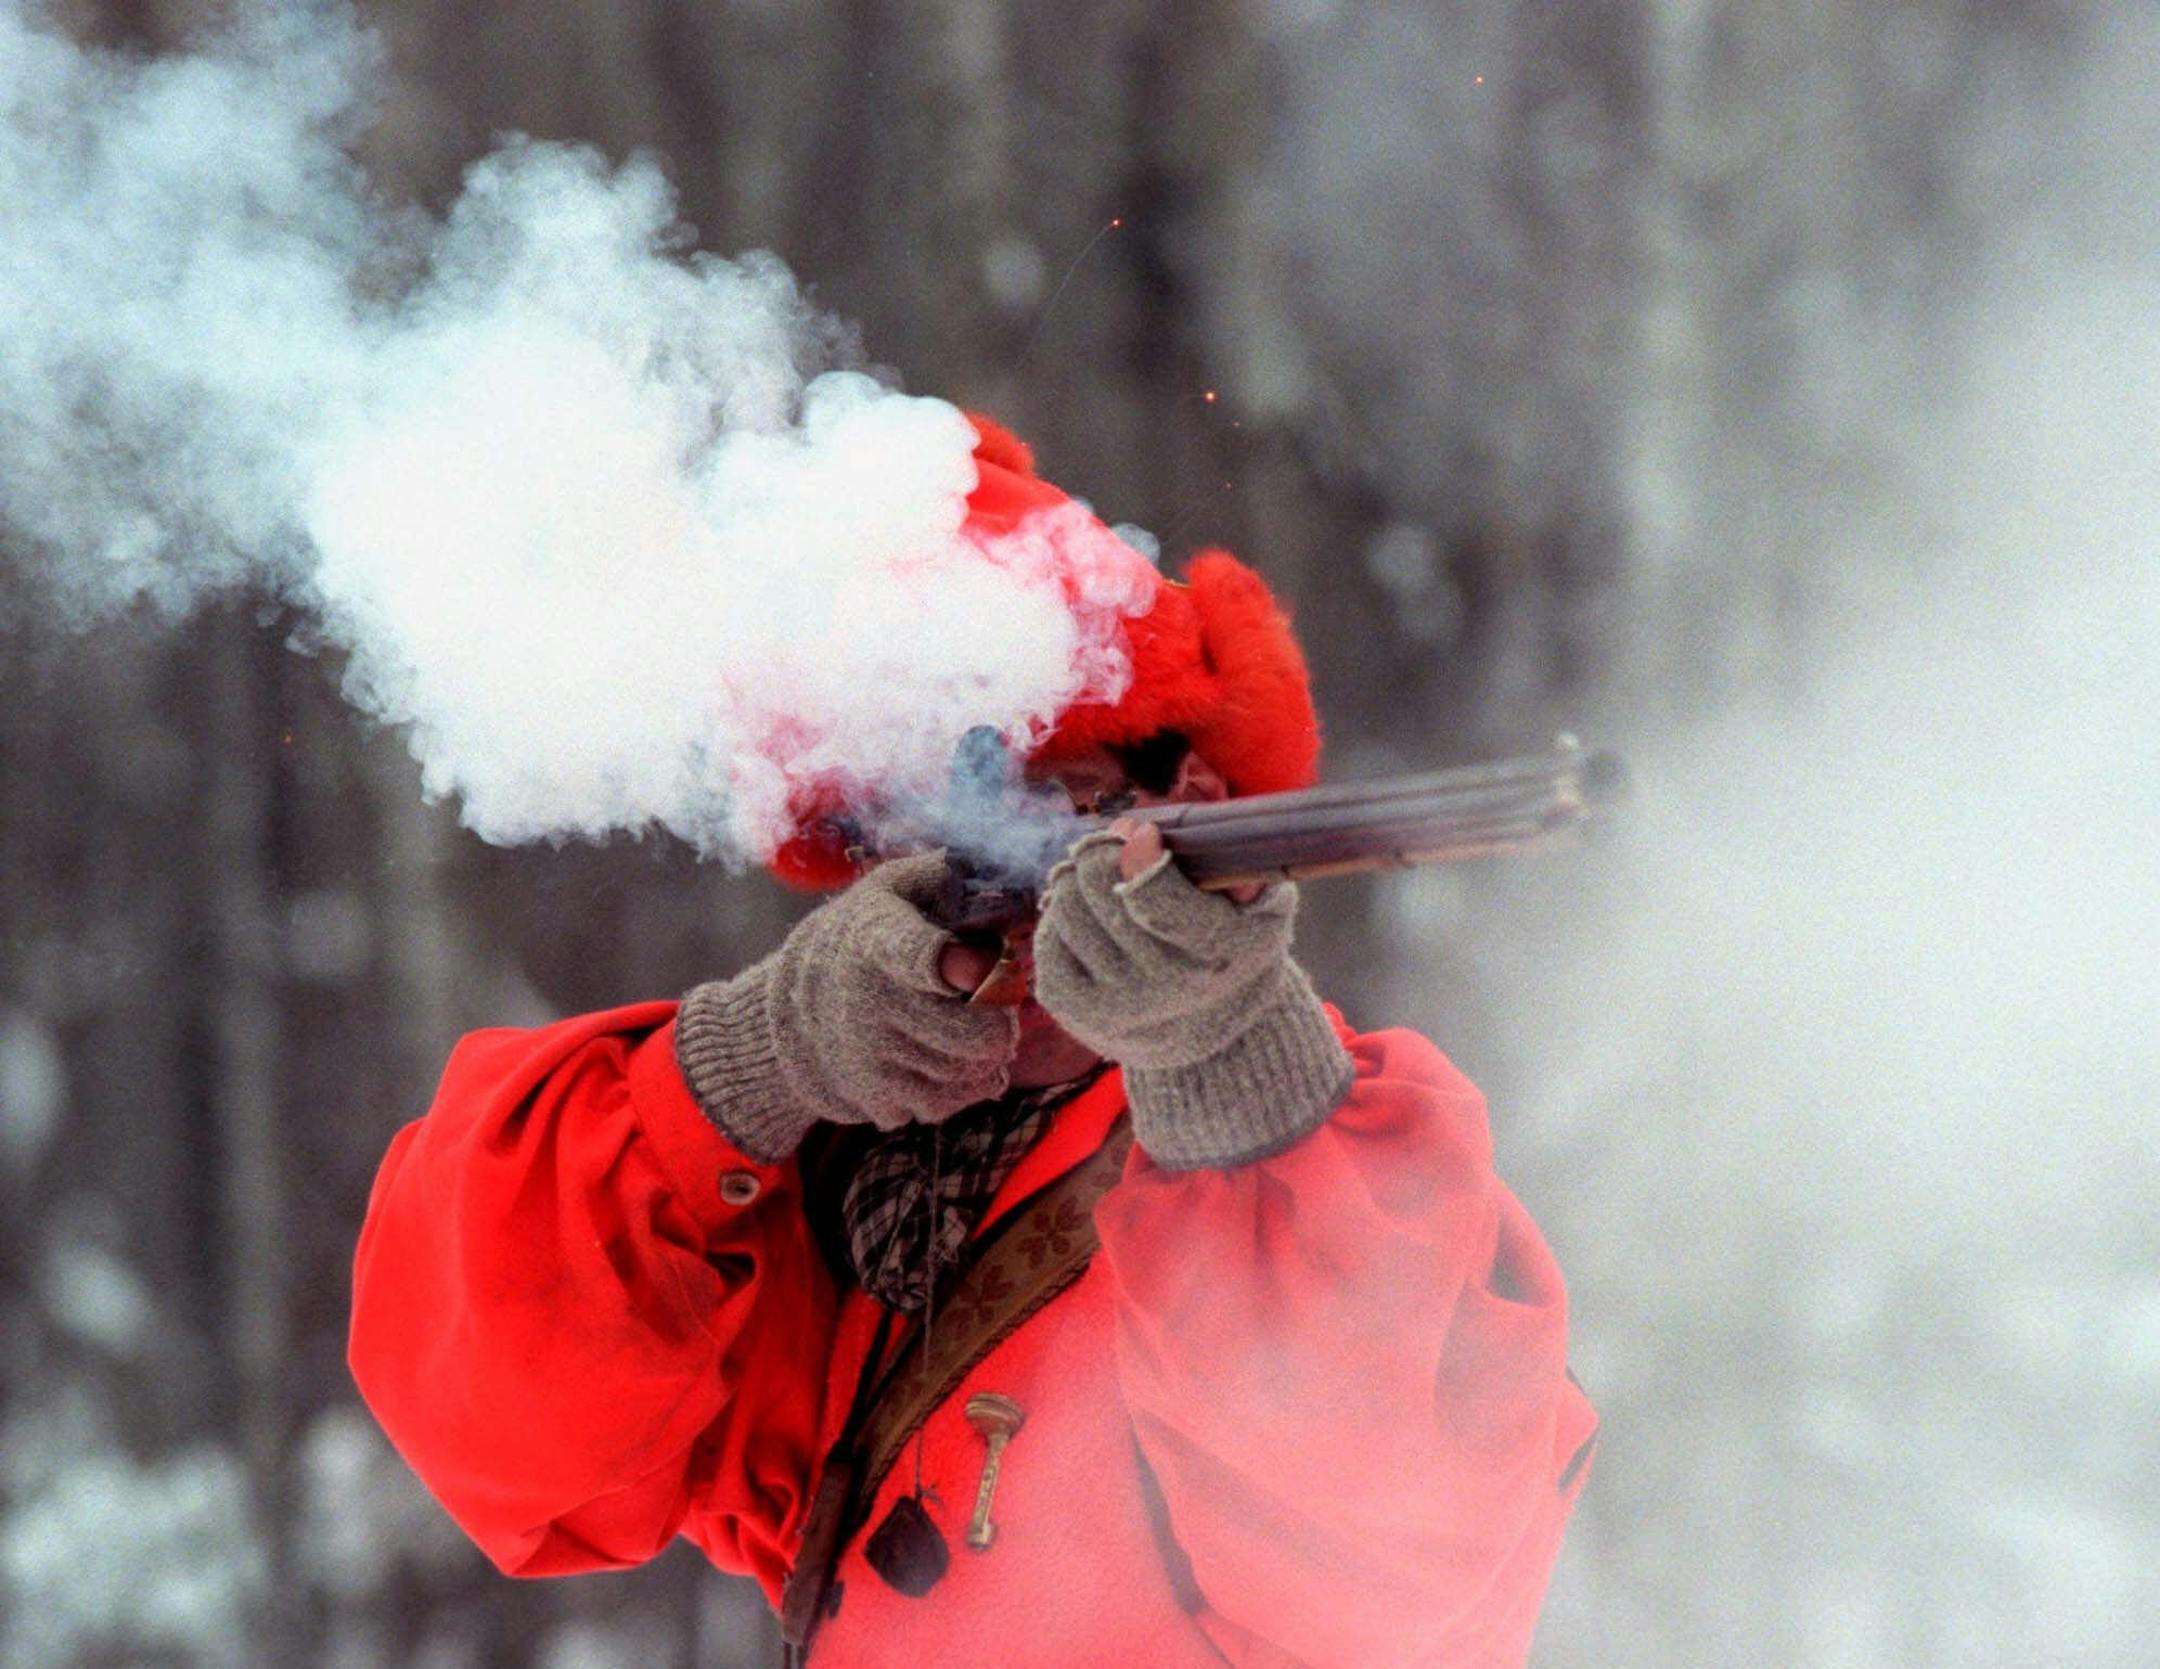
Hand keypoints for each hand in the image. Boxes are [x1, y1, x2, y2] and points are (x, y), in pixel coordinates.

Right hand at [675, 852, 1017, 1158]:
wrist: (796, 1004)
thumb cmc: (867, 935)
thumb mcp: (894, 889)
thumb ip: (944, 874)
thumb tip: (998, 863)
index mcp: (877, 939)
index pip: (918, 956)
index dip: (955, 965)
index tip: (975, 967)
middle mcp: (869, 1002)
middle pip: (982, 1034)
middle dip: (1002, 1019)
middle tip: (988, 1002)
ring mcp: (870, 1057)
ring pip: (973, 1074)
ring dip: (984, 1055)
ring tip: (965, 1026)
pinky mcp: (874, 1098)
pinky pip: (947, 1104)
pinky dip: (960, 1086)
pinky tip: (944, 1057)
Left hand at [1030, 825, 1352, 1169]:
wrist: (1210, 1028)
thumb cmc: (1232, 947)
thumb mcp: (1262, 908)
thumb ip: (1240, 870)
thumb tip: (1170, 846)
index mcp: (1215, 951)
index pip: (1154, 899)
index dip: (1137, 852)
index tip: (1141, 831)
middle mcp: (1163, 985)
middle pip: (1098, 888)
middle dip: (1101, 851)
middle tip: (1114, 841)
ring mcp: (1115, 1003)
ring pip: (1066, 908)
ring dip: (1076, 880)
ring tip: (1098, 877)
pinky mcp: (1075, 1010)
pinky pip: (1047, 940)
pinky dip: (1060, 918)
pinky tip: (1087, 917)